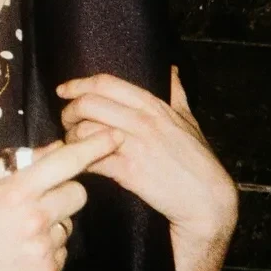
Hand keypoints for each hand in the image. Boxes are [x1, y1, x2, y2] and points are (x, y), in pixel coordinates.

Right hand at [0, 130, 119, 270]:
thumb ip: (17, 162)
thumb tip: (53, 149)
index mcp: (17, 191)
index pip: (66, 162)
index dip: (93, 147)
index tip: (114, 136)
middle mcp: (35, 219)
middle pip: (78, 194)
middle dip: (65, 191)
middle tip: (40, 197)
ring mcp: (43, 249)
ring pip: (69, 224)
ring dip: (53, 222)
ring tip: (21, 230)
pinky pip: (62, 251)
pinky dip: (48, 248)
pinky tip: (21, 250)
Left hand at [57, 69, 236, 244]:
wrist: (207, 198)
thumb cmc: (198, 161)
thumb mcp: (189, 121)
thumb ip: (177, 94)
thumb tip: (172, 71)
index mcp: (153, 105)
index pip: (106, 84)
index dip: (78, 84)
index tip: (63, 90)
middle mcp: (142, 121)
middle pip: (88, 104)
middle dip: (69, 112)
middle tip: (66, 122)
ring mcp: (134, 145)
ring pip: (85, 131)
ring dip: (72, 138)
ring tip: (73, 145)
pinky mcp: (128, 171)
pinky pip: (92, 160)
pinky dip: (80, 161)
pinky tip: (81, 164)